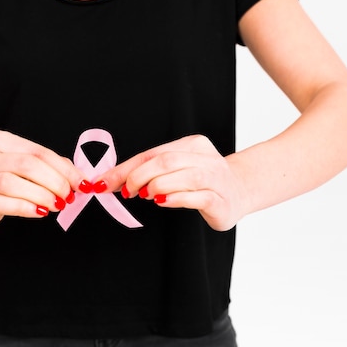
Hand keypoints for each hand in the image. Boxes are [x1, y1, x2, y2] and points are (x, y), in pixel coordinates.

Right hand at [0, 130, 84, 226]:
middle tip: (68, 196)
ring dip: (41, 195)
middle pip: (27, 165)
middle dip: (54, 182)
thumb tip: (77, 177)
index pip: (38, 152)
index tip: (80, 183)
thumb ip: (47, 165)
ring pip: (12, 183)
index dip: (64, 169)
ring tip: (56, 204)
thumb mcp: (19, 161)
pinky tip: (39, 211)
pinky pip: (2, 203)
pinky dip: (25, 207)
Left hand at [96, 135, 248, 230]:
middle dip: (138, 176)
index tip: (105, 182)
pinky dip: (175, 198)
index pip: (152, 153)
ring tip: (146, 195)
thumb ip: (146, 172)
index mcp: (192, 145)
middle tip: (128, 191)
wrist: (240, 192)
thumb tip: (109, 181)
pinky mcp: (220, 199)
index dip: (126, 168)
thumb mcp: (175, 170)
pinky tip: (163, 202)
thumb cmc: (202, 181)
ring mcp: (215, 178)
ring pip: (181, 176)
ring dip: (156, 187)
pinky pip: (196, 197)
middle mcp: (205, 158)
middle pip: (165, 161)